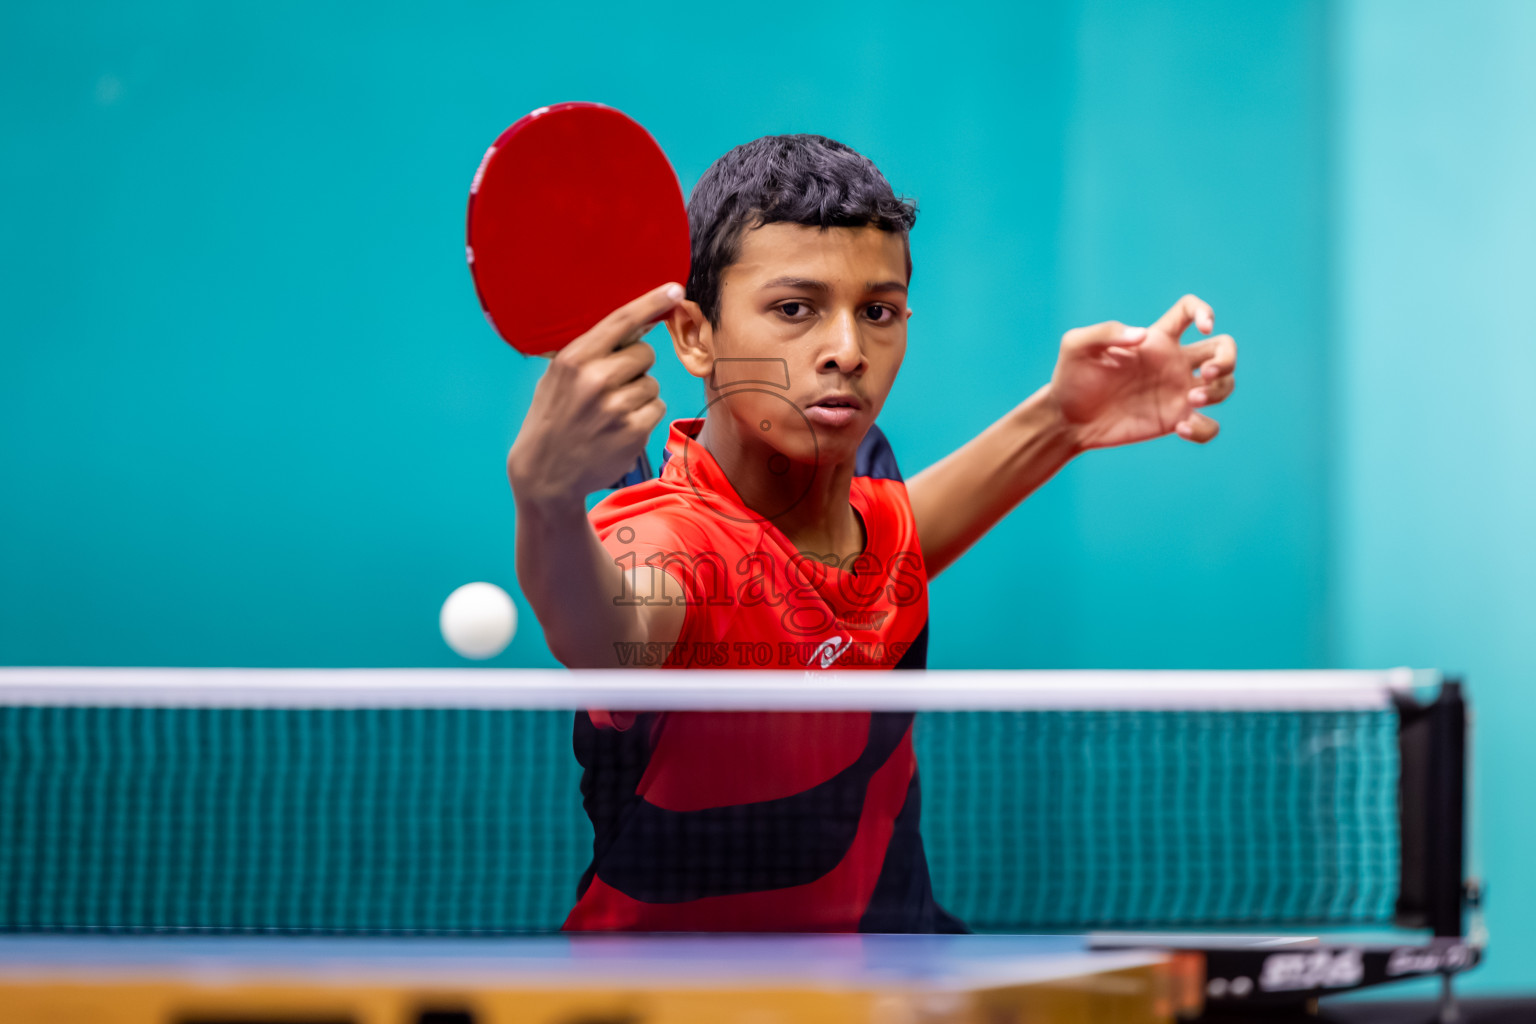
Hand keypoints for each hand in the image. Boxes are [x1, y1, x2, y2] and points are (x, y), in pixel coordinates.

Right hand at [507, 283, 681, 506]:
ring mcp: (616, 407)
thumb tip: (636, 326)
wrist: (546, 474)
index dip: (651, 302)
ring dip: (639, 395)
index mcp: (574, 359)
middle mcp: (596, 379)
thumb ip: (591, 352)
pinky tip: (619, 428)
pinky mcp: (634, 431)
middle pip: (645, 353)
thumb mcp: (557, 378)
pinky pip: (657, 408)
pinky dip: (644, 416)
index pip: (621, 321)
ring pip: (652, 383)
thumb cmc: (553, 419)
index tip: (674, 288)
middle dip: (636, 367)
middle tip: (612, 387)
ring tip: (611, 412)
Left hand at [1049, 294, 1236, 450]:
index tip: (1203, 327)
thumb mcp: (1076, 346)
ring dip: (1219, 391)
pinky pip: (1209, 425)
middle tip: (1206, 373)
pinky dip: (1204, 428)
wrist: (1066, 419)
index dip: (1205, 311)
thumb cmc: (1070, 378)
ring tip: (1190, 400)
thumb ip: (1106, 332)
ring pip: (1225, 385)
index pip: (1190, 311)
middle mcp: (1172, 363)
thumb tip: (1142, 336)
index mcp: (1156, 339)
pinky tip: (1179, 428)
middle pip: (1224, 347)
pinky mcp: (1174, 421)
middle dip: (1228, 358)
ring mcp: (1176, 393)